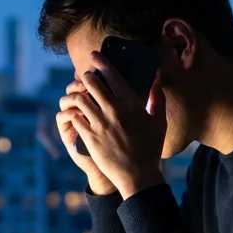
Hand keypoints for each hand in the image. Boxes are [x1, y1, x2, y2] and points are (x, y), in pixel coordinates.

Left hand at [58, 53, 166, 198]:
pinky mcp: (90, 138)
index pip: (113, 76)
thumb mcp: (159, 122)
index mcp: (132, 105)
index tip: (94, 56)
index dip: (101, 63)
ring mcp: (100, 124)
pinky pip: (75, 117)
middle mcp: (115, 111)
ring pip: (80, 99)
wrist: (138, 175)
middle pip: (92, 84)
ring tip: (77, 94)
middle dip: (86, 77)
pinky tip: (74, 112)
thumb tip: (157, 78)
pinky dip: (73, 112)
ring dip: (76, 93)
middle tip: (85, 77)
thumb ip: (158, 98)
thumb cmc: (150, 148)